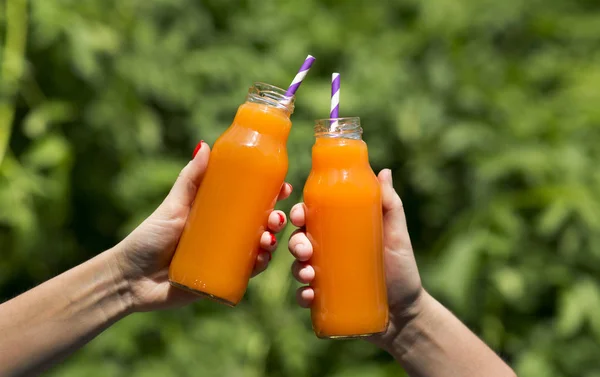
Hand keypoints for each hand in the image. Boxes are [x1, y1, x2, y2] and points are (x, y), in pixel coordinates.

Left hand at [110, 141, 291, 311]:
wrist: (130, 280)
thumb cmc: (148, 238)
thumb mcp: (173, 206)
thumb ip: (190, 179)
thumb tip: (204, 145)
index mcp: (217, 214)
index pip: (251, 201)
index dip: (271, 194)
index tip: (284, 187)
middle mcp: (226, 235)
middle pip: (261, 224)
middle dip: (276, 219)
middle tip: (276, 217)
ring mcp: (226, 258)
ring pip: (259, 248)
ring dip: (272, 242)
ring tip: (268, 239)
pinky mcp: (223, 281)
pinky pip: (248, 274)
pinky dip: (260, 266)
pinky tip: (263, 259)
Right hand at [288, 169, 422, 349]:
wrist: (406, 311)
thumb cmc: (401, 267)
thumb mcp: (396, 234)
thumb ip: (390, 204)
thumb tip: (384, 172)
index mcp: (338, 231)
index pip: (311, 217)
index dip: (298, 213)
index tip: (299, 215)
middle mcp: (326, 252)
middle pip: (298, 241)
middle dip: (295, 243)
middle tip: (305, 250)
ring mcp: (323, 277)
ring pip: (298, 267)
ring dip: (297, 269)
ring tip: (309, 275)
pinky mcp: (324, 301)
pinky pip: (305, 296)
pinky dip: (303, 295)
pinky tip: (310, 296)